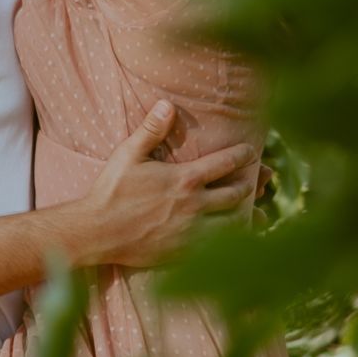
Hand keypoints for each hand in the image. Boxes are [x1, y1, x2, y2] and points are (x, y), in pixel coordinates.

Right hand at [79, 101, 256, 268]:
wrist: (96, 232)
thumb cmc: (110, 190)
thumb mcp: (128, 154)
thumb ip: (151, 130)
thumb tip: (167, 103)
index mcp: (185, 179)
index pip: (226, 163)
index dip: (243, 155)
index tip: (252, 152)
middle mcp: (195, 206)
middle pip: (236, 194)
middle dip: (250, 185)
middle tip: (260, 181)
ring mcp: (192, 232)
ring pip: (234, 225)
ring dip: (248, 217)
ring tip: (260, 214)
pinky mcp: (185, 253)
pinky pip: (218, 249)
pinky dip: (233, 244)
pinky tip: (239, 243)